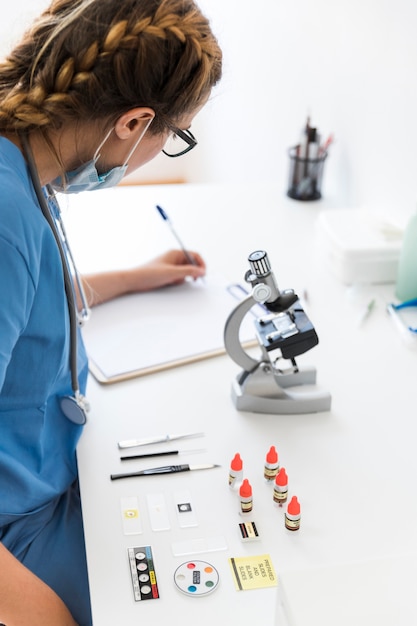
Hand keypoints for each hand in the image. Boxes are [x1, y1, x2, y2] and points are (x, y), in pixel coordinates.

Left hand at [81, 249, 206, 306]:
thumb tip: (201, 271)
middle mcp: (173, 258)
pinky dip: (177, 281)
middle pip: (191, 263)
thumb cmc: (148, 274)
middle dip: (192, 272)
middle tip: (193, 280)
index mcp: (175, 253)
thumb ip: (189, 271)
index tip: (203, 273)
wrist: (133, 281)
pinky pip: (178, 277)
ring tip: (174, 281)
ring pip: (185, 272)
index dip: (201, 264)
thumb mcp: (172, 273)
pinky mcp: (166, 273)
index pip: (194, 255)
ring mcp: (170, 266)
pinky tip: (170, 283)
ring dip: (183, 278)